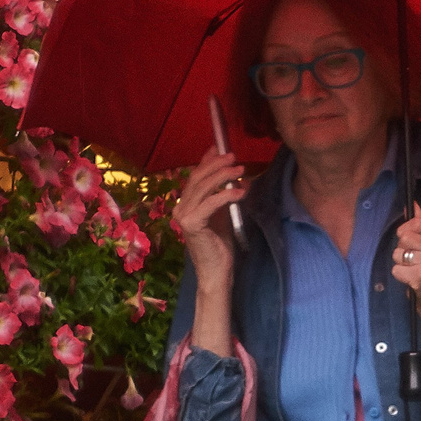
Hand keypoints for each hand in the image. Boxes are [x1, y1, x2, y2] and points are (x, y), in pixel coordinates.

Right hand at [171, 153, 246, 292]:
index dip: (207, 160)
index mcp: (185, 204)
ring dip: (223, 176)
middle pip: (197, 178)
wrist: (216, 272)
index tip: (221, 148)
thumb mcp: (222, 215)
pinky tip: (241, 192)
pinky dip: (226, 195)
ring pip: (203, 188)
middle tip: (234, 156)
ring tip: (241, 170)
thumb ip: (222, 195)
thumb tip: (233, 175)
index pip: (194, 176)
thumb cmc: (219, 246)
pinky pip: (210, 203)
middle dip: (216, 164)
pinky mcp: (191, 225)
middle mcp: (179, 208)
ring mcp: (183, 216)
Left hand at [390, 203, 420, 315]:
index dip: (407, 230)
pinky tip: (412, 280)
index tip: (411, 240)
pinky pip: (396, 268)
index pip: (417, 222)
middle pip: (404, 236)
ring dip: (401, 263)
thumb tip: (412, 204)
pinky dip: (400, 275)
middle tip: (415, 260)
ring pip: (398, 253)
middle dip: (403, 248)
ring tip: (415, 270)